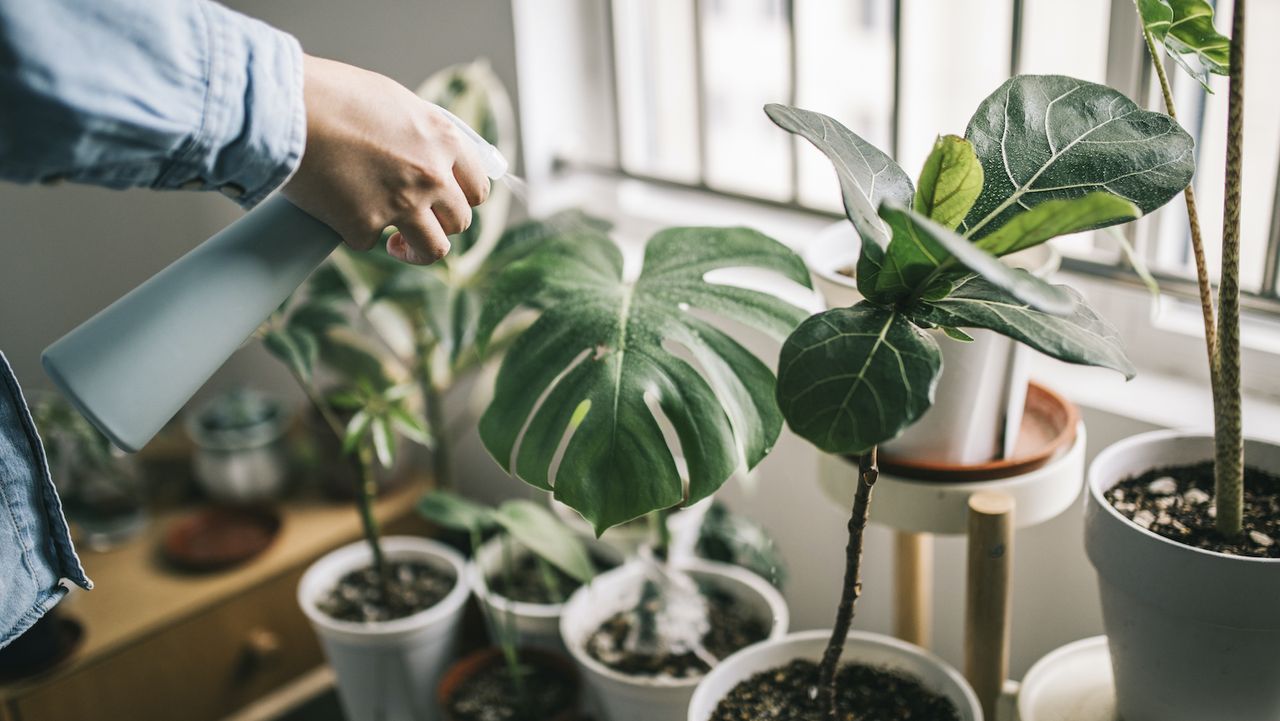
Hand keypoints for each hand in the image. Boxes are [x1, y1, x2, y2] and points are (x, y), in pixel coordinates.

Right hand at [283, 55, 489, 264]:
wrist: (285, 107)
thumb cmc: (332, 94)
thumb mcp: (393, 101)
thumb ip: (419, 132)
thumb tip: (429, 152)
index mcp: (443, 140)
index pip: (478, 186)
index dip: (464, 199)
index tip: (449, 204)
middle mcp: (431, 175)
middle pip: (460, 221)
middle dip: (441, 225)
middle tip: (418, 222)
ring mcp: (402, 204)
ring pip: (433, 250)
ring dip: (416, 251)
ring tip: (397, 245)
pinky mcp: (365, 226)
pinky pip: (370, 242)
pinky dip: (355, 232)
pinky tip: (340, 213)